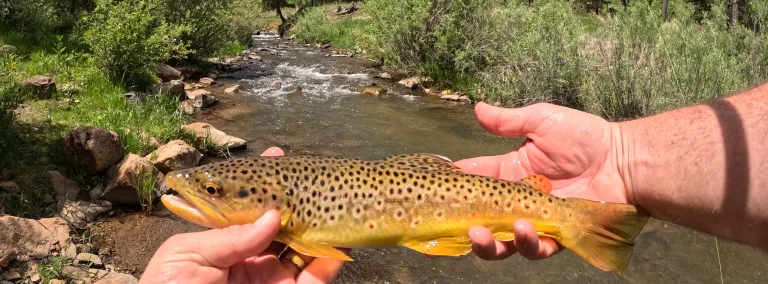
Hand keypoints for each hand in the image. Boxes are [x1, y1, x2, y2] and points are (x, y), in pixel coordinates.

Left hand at [140, 147, 347, 283]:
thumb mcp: (185, 257)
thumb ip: (229, 236)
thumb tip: (272, 216)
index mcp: (221, 248)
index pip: (247, 211)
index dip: (263, 185)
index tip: (279, 158)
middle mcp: (251, 262)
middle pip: (282, 227)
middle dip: (298, 201)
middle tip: (314, 178)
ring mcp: (272, 282)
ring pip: (304, 250)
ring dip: (319, 226)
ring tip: (332, 203)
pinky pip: (316, 278)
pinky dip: (330, 261)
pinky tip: (339, 239)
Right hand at [455, 102, 628, 260]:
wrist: (624, 159)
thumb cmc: (585, 137)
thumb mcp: (541, 120)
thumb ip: (507, 121)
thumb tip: (476, 108)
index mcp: (511, 173)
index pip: (477, 181)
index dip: (457, 186)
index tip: (439, 189)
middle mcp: (519, 201)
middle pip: (484, 220)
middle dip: (468, 226)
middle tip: (463, 224)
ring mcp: (537, 221)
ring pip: (504, 242)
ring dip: (490, 243)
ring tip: (484, 233)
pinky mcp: (557, 236)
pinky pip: (536, 248)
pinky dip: (526, 243)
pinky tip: (524, 229)